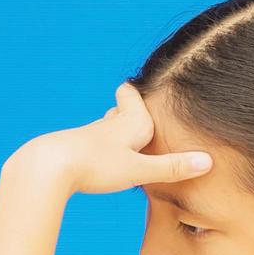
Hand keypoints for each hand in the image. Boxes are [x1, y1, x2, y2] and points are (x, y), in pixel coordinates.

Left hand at [14, 82, 212, 195]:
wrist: (45, 168)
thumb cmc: (95, 165)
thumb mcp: (139, 170)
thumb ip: (172, 168)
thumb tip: (208, 161)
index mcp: (129, 124)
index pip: (130, 97)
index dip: (133, 91)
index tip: (135, 84)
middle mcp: (108, 126)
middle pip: (117, 111)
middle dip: (126, 109)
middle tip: (132, 106)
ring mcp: (87, 139)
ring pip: (103, 129)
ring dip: (112, 132)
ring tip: (121, 138)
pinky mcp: (70, 153)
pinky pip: (88, 147)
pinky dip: (97, 150)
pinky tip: (96, 162)